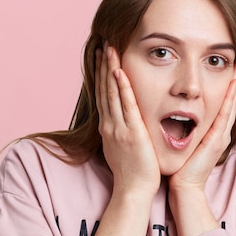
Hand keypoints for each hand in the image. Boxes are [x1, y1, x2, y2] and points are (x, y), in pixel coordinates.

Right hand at [96, 43, 160, 197]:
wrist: (133, 190)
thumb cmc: (133, 172)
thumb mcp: (122, 147)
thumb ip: (121, 132)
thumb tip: (121, 122)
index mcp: (108, 127)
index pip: (103, 95)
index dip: (101, 75)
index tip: (102, 57)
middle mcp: (109, 125)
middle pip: (104, 89)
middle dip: (102, 65)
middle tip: (103, 44)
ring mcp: (118, 128)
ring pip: (111, 92)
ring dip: (109, 69)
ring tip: (109, 49)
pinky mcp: (131, 132)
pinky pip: (125, 105)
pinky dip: (121, 87)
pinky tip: (118, 71)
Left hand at [169, 63, 235, 192]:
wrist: (184, 188)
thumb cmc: (181, 168)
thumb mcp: (184, 144)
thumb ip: (185, 131)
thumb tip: (176, 118)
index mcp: (212, 133)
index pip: (221, 105)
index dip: (225, 88)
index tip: (225, 69)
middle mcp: (220, 133)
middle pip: (229, 102)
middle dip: (233, 82)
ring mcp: (221, 136)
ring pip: (230, 105)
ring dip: (234, 86)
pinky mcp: (217, 140)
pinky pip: (225, 115)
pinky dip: (229, 100)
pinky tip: (231, 86)